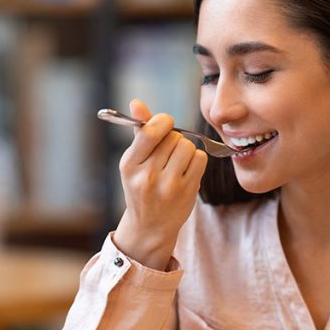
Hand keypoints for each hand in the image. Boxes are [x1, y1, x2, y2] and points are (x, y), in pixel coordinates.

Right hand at [113, 99, 207, 270]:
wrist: (150, 226)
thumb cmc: (141, 187)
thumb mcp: (134, 162)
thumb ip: (139, 132)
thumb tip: (137, 103)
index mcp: (129, 164)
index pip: (150, 132)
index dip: (162, 122)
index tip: (164, 125)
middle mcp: (147, 176)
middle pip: (172, 137)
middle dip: (173, 138)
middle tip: (168, 151)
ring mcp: (168, 186)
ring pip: (187, 146)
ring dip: (186, 148)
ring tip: (177, 161)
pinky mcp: (187, 192)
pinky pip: (200, 159)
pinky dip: (196, 159)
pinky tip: (186, 170)